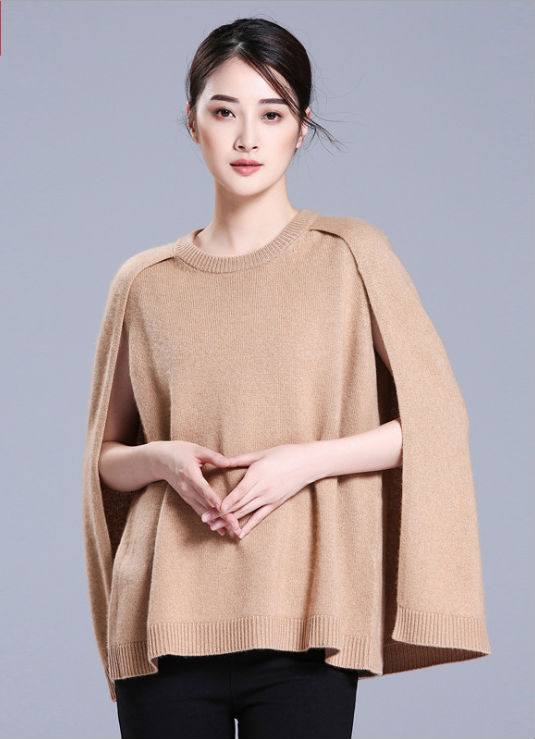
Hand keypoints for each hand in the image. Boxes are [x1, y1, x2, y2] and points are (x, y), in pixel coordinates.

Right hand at [155, 440, 242, 536]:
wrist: (159, 460)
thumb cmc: (179, 451)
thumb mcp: (196, 449)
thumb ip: (213, 456)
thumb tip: (229, 462)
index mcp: (190, 474)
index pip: (204, 489)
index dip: (213, 499)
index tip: (223, 508)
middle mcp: (187, 488)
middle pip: (206, 504)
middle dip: (222, 515)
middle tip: (235, 525)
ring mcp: (186, 495)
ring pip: (203, 511)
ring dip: (217, 522)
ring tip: (231, 530)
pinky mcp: (186, 498)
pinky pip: (199, 511)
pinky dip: (209, 520)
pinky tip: (218, 528)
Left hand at [201, 443, 316, 538]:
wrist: (308, 463)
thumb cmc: (284, 454)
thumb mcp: (260, 454)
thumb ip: (240, 459)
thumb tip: (222, 460)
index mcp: (257, 475)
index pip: (238, 493)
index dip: (225, 502)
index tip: (211, 509)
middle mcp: (263, 489)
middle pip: (239, 504)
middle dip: (221, 514)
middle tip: (206, 521)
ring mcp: (270, 498)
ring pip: (247, 512)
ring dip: (231, 521)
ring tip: (217, 528)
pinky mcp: (276, 504)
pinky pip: (260, 517)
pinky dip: (249, 526)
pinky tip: (240, 533)